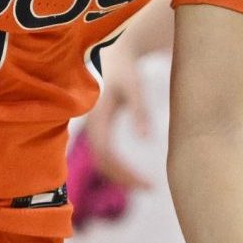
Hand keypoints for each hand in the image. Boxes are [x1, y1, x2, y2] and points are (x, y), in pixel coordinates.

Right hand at [81, 56, 155, 191]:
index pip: (106, 156)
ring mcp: (94, 128)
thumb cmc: (126, 69)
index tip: (148, 184)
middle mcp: (92, 127)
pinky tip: (135, 171)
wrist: (116, 55)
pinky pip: (105, 154)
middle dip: (124, 178)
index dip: (125, 174)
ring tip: (146, 184)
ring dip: (121, 175)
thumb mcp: (135, 88)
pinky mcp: (100, 128)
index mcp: (97, 119)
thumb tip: (146, 141)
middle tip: (150, 188)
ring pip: (102, 161)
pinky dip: (119, 166)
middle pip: (102, 163)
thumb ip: (140, 112)